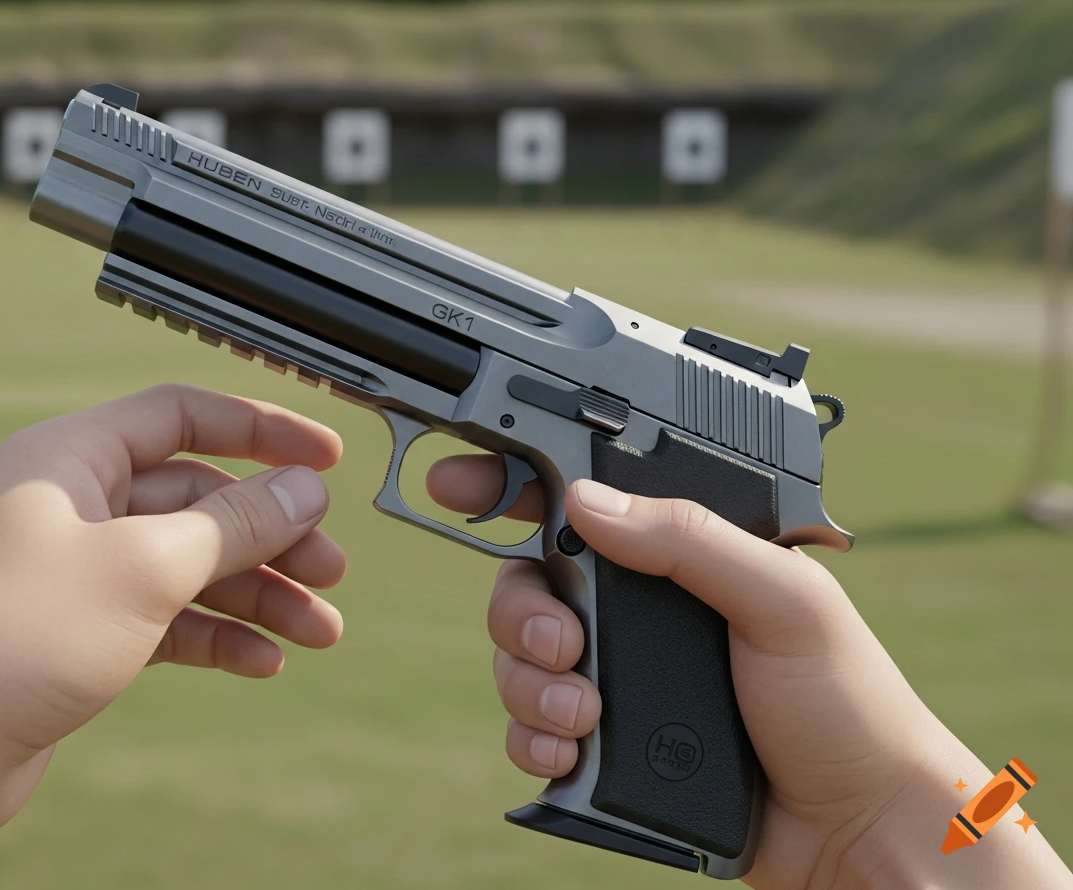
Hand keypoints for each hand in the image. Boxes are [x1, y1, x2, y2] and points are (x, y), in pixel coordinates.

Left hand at [0, 385, 345, 886]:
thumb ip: (236, 522)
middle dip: (272, 535)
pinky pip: (170, 618)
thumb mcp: (148, 565)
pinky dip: (219, 635)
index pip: (184, 415)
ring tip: (319, 630)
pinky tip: (263, 662)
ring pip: (192, 565)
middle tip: (331, 569)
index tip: (327, 454)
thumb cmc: (15, 635)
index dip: (262, 430)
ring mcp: (80, 570)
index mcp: (73, 456)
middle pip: (200, 499)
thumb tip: (306, 489)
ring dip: (258, 595)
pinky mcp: (84, 631)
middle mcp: (76, 504)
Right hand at [427, 457, 1072, 889]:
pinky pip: (527, 729)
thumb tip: (584, 502)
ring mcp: (616, 678)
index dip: (511, 484)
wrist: (854, 827)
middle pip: (526, 582)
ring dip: (528, 683)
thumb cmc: (845, 703)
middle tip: (561, 643)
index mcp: (678, 556)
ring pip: (516, 658)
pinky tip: (571, 751)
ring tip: (583, 713)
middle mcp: (636, 610)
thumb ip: (691, 540)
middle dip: (519, 612)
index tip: (457, 484)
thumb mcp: (785, 600)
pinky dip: (532, 738)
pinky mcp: (603, 744)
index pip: (580, 503)